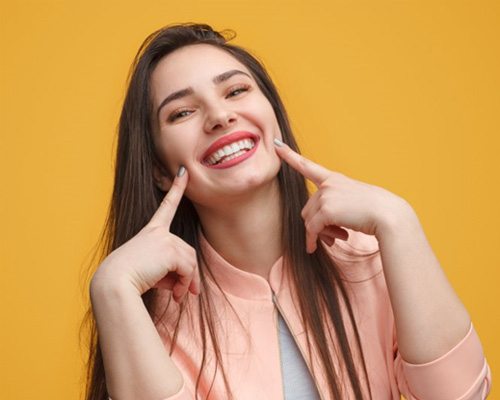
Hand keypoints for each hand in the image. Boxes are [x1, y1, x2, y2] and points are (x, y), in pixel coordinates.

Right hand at [93, 167, 199, 301]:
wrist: (114, 284)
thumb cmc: (128, 280)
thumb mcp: (151, 272)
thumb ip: (169, 272)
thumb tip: (186, 286)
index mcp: (150, 232)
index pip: (166, 206)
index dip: (176, 188)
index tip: (184, 172)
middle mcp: (158, 232)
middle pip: (187, 251)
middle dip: (189, 275)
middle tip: (184, 294)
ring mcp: (164, 239)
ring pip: (190, 261)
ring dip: (188, 282)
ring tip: (179, 297)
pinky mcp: (169, 250)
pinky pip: (187, 269)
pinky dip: (185, 283)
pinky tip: (176, 296)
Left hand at [274, 140, 410, 252]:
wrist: (388, 215)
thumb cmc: (374, 212)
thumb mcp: (352, 204)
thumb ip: (332, 209)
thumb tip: (315, 230)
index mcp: (334, 179)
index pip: (308, 166)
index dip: (290, 156)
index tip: (277, 145)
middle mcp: (328, 184)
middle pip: (308, 209)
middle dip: (316, 226)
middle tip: (332, 238)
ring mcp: (327, 195)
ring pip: (309, 220)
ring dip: (318, 234)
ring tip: (336, 240)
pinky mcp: (327, 209)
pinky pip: (312, 229)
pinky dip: (313, 240)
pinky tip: (319, 247)